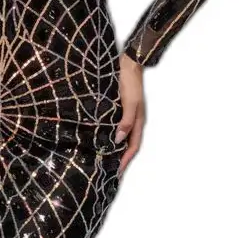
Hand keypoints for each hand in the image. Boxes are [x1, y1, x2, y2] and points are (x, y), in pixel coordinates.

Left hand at [114, 53, 145, 176]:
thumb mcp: (129, 103)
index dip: (126, 160)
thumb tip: (118, 140)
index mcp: (137, 122)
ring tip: (105, 159)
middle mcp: (132, 121)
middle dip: (121, 159)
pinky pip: (115, 127)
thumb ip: (125, 122)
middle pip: (127, 145)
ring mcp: (125, 115)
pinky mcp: (118, 110)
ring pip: (121, 137)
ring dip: (115, 149)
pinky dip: (110, 136)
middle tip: (110, 171)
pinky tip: (101, 138)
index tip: (117, 173)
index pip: (133, 147)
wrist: (128, 64)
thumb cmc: (130, 83)